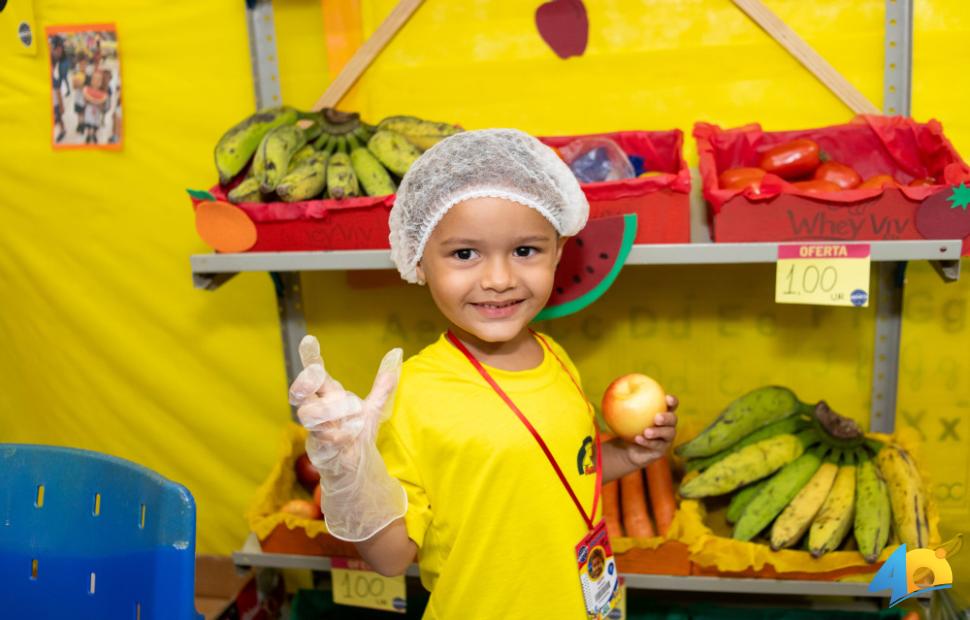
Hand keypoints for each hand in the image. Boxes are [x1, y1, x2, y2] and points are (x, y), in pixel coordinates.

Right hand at [288, 335, 401, 468]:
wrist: (353, 467)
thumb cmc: (356, 434)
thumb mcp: (373, 408)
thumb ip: (383, 384)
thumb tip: (398, 352)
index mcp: (329, 397)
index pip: (316, 375)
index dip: (310, 358)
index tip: (309, 340)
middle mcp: (318, 411)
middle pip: (303, 390)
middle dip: (310, 382)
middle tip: (319, 374)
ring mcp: (316, 430)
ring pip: (309, 413)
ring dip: (330, 410)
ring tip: (352, 414)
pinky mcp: (318, 450)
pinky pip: (322, 439)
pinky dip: (337, 436)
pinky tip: (348, 437)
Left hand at [621, 395, 677, 467]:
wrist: (629, 446)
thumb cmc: (629, 425)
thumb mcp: (626, 414)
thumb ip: (625, 403)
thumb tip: (614, 391)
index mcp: (663, 411)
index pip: (672, 404)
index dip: (672, 401)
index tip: (666, 398)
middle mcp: (668, 424)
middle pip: (673, 419)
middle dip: (666, 418)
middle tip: (656, 418)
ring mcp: (667, 438)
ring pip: (667, 434)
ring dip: (657, 432)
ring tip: (646, 431)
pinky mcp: (662, 449)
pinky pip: (656, 445)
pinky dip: (647, 442)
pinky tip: (637, 439)